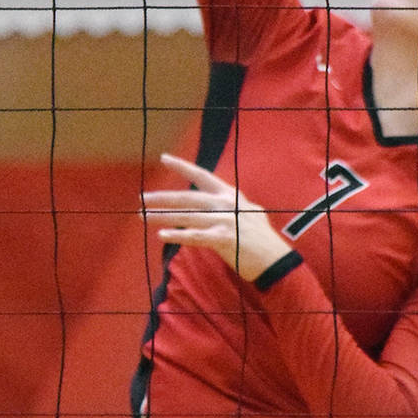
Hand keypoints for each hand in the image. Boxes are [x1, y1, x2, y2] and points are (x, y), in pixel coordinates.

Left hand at [141, 153, 293, 281]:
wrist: (276, 259)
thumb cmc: (261, 238)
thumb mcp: (248, 212)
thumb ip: (230, 205)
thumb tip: (216, 202)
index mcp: (231, 195)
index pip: (202, 176)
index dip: (182, 166)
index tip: (164, 158)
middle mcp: (226, 204)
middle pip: (188, 198)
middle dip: (163, 198)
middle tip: (142, 198)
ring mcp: (225, 221)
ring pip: (187, 217)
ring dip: (162, 217)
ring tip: (143, 217)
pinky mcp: (224, 239)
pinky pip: (195, 237)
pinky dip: (177, 235)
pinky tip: (162, 235)